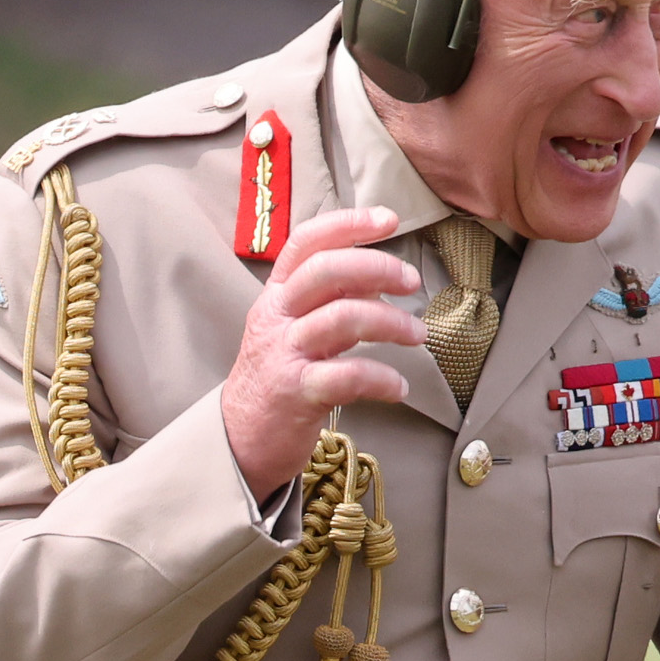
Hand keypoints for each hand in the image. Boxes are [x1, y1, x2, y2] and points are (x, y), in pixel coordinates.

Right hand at [218, 204, 421, 494]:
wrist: (240, 441)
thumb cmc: (278, 380)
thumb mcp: (294, 331)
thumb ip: (330, 301)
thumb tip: (379, 280)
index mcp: (276, 295)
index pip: (306, 242)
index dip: (347, 223)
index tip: (389, 219)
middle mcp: (277, 318)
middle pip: (326, 271)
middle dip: (377, 267)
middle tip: (412, 282)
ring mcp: (284, 354)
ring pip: (342, 318)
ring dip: (391, 322)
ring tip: (418, 335)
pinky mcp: (297, 393)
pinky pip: (348, 376)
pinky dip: (383, 378)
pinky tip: (400, 388)